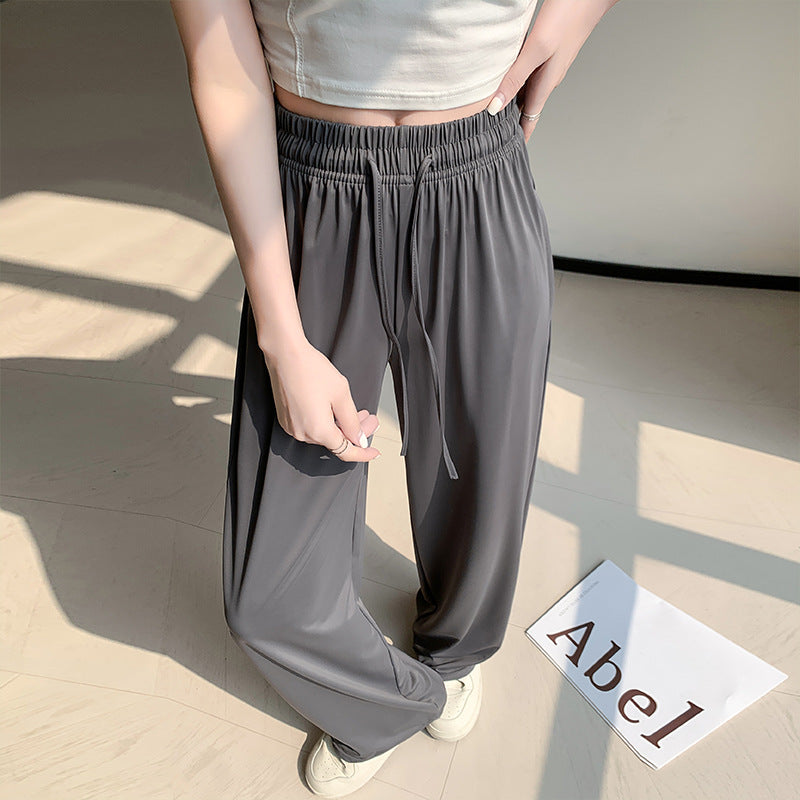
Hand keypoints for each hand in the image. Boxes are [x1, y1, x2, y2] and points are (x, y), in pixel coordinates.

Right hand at [264, 340, 380, 463]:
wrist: (285, 354)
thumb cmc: (311, 369)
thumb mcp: (342, 395)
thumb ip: (352, 422)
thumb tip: (358, 439)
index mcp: (318, 430)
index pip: (345, 451)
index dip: (362, 453)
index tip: (374, 451)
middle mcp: (303, 433)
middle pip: (336, 441)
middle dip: (355, 431)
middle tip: (370, 419)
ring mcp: (293, 427)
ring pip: (324, 433)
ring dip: (341, 425)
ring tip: (356, 411)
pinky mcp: (287, 419)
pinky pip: (311, 427)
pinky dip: (326, 421)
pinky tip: (335, 409)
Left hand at [486, 0, 619, 142]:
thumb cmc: (567, 15)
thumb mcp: (535, 49)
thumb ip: (515, 78)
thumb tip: (494, 108)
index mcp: (546, 82)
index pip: (530, 119)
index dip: (520, 137)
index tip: (508, 154)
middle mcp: (549, 76)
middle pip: (527, 106)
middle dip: (513, 122)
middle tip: (495, 137)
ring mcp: (551, 63)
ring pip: (528, 89)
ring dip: (514, 102)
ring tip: (496, 113)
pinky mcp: (550, 49)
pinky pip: (530, 73)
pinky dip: (518, 82)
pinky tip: (508, 78)